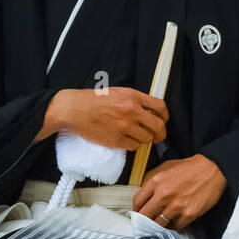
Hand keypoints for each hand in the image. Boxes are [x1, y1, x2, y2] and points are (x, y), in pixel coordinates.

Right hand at [40, 88, 167, 149]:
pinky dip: (134, 145)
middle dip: (161, 134)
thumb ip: (134, 100)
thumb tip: (149, 110)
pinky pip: (134, 146)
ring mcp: (125, 127)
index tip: (163, 120)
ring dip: (145, 140)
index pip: (160, 107)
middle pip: (158, 126)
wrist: (74, 109)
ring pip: (147, 139)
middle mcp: (132, 111)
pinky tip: (128, 140)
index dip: (165, 116)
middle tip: (158, 136)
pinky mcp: (116, 140)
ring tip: (139, 137)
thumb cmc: (93, 100)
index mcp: (133, 97)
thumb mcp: (118, 92)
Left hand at [133, 155, 224, 229]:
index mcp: (156, 181)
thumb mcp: (166, 166)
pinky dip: (175, 224)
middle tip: (146, 223)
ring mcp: (176, 206)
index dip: (136, 210)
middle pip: (145, 216)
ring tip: (162, 223)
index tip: (138, 213)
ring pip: (159, 224)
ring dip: (159, 224)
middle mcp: (164, 195)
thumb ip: (152, 179)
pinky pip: (176, 226)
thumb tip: (144, 194)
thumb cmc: (189, 168)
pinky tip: (177, 220)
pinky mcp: (188, 214)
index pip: (138, 201)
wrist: (212, 169)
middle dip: (144, 220)